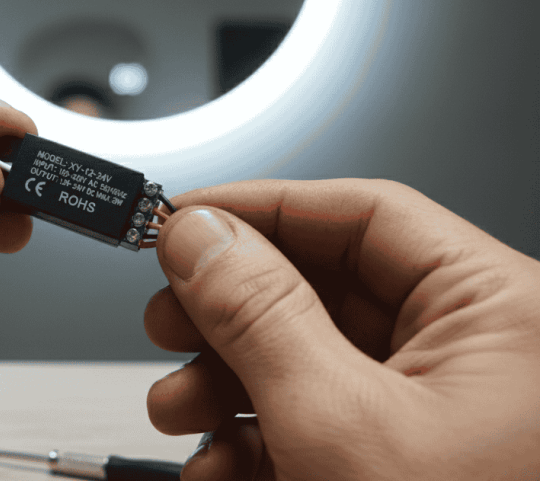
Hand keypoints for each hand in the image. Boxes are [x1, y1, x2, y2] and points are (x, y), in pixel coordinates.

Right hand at [145, 179, 539, 479]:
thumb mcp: (340, 424)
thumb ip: (260, 314)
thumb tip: (200, 234)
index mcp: (496, 313)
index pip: (362, 214)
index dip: (262, 208)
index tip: (181, 222)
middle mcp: (473, 355)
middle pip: (324, 287)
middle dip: (229, 310)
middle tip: (166, 319)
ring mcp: (435, 414)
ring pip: (307, 359)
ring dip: (226, 384)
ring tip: (180, 410)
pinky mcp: (400, 463)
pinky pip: (314, 423)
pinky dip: (254, 441)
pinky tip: (217, 469)